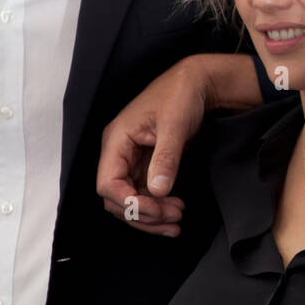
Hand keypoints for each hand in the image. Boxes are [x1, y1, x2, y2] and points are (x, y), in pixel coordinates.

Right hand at [97, 55, 213, 236]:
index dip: (127, 202)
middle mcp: (118, 153)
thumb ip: (165, 158)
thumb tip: (157, 191)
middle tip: (173, 217)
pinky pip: (145, 194)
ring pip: (131, 200)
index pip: (107, 183)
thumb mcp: (175, 126)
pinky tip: (175, 212)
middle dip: (143, 213)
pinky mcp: (146, 165)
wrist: (197, 84)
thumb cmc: (180, 95)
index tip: (154, 210)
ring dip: (152, 215)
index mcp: (117, 140)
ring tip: (177, 220)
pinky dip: (158, 207)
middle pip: (116, 198)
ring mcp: (132, 160)